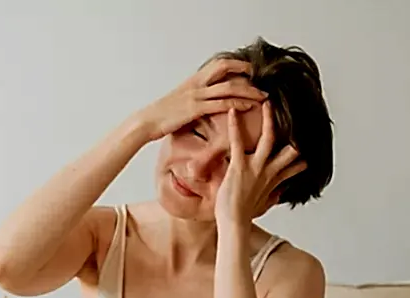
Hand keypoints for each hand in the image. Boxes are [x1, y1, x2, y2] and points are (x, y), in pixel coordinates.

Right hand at [132, 59, 267, 142]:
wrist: (146, 121)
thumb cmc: (162, 115)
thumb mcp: (180, 101)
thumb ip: (194, 99)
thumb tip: (205, 103)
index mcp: (193, 81)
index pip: (218, 64)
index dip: (236, 64)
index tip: (250, 69)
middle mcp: (196, 84)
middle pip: (225, 68)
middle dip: (246, 71)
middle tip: (261, 78)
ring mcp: (196, 95)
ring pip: (228, 87)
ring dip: (248, 90)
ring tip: (263, 95)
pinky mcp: (195, 109)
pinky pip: (221, 104)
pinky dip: (237, 104)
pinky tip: (248, 106)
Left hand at [215, 101, 306, 229]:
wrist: (233, 223)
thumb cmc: (244, 215)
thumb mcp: (264, 204)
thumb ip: (272, 195)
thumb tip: (278, 194)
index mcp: (274, 179)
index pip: (294, 166)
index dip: (300, 159)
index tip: (306, 152)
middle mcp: (269, 171)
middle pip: (289, 149)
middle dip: (293, 133)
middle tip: (293, 114)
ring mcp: (256, 167)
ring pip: (270, 138)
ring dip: (269, 119)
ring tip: (267, 103)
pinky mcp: (240, 166)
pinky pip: (238, 141)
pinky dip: (234, 125)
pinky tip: (232, 112)